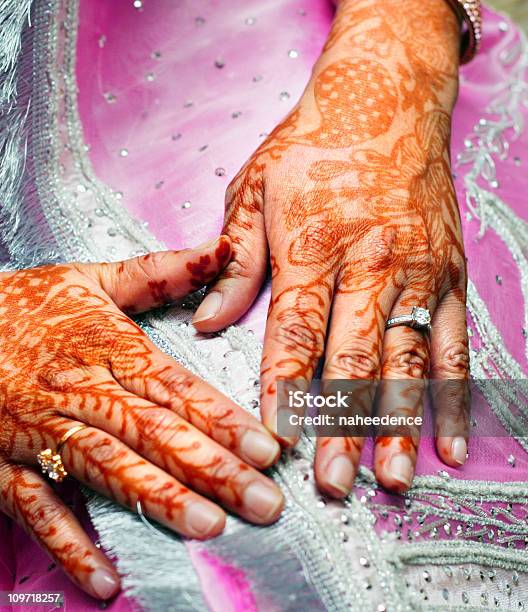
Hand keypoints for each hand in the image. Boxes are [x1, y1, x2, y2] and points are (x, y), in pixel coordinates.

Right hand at [0, 236, 283, 599]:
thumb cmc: (28, 305)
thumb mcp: (94, 279)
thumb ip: (164, 271)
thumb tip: (224, 248)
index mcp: (107, 345)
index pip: (174, 385)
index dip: (221, 417)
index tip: (266, 448)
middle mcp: (78, 390)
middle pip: (152, 431)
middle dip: (210, 468)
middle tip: (261, 501)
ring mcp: (38, 430)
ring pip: (105, 467)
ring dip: (158, 500)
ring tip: (208, 528)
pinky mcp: (2, 464)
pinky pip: (36, 507)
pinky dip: (69, 545)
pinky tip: (106, 579)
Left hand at [194, 0, 469, 495]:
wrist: (385, 102)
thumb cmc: (312, 146)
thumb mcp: (254, 189)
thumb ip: (234, 261)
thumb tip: (207, 322)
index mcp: (313, 246)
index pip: (295, 332)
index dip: (284, 390)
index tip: (276, 441)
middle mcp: (371, 264)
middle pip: (353, 358)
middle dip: (342, 426)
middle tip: (333, 483)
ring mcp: (418, 273)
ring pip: (408, 362)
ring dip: (398, 425)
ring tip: (390, 479)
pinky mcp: (449, 277)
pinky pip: (454, 346)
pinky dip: (452, 398)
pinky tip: (449, 443)